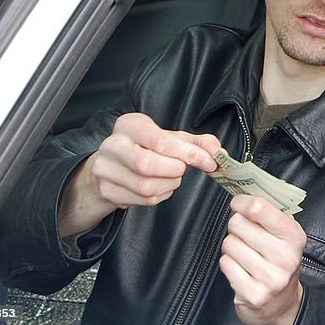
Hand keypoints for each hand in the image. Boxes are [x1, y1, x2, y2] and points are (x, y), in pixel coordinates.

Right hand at [59, 112, 220, 236]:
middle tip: (182, 169)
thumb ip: (198, 143)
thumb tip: (218, 154)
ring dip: (169, 185)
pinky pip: (142, 200)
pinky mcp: (107, 191)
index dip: (188, 153)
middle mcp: (113, 145)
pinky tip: (160, 186)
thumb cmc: (147, 147)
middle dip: (174, 170)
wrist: (113, 164)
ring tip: (172, 177)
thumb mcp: (172, 138)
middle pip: (147, 165)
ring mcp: (105, 170)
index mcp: (130, 125)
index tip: (208, 161)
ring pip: (145, 186)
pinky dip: (160, 195)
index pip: (160, 140)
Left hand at [220, 195, 306, 324]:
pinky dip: (229, 263)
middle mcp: (285, 257)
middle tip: (245, 234)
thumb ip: (270, 214)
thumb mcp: (285, 236)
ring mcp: (269, 277)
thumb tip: (245, 192)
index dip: (242, 202)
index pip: (260, 208)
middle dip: (237, 226)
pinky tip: (241, 267)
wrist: (281, 305)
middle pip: (239, 224)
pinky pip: (225, 264)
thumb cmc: (279, 262)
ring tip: (245, 253)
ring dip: (232, 246)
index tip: (238, 203)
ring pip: (229, 244)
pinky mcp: (253, 293)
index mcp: (294, 237)